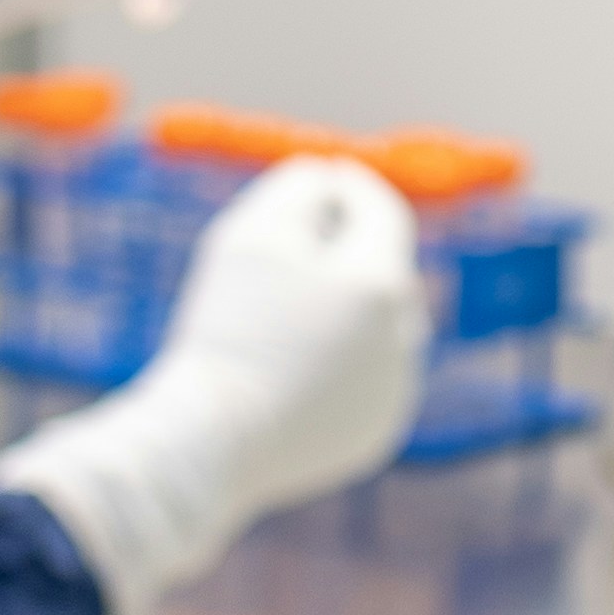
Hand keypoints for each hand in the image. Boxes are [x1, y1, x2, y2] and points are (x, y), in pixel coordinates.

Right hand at [0, 157, 431, 614]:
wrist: (210, 440)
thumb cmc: (226, 327)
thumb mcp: (250, 234)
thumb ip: (296, 189)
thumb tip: (325, 177)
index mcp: (381, 283)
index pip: (384, 215)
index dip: (355, 188)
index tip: (329, 174)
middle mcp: (403, 338)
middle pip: (384, 272)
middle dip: (350, 250)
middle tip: (306, 235)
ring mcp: (394, 392)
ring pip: (379, 330)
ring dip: (347, 309)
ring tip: (291, 307)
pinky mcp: (374, 435)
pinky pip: (365, 381)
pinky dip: (341, 362)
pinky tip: (295, 363)